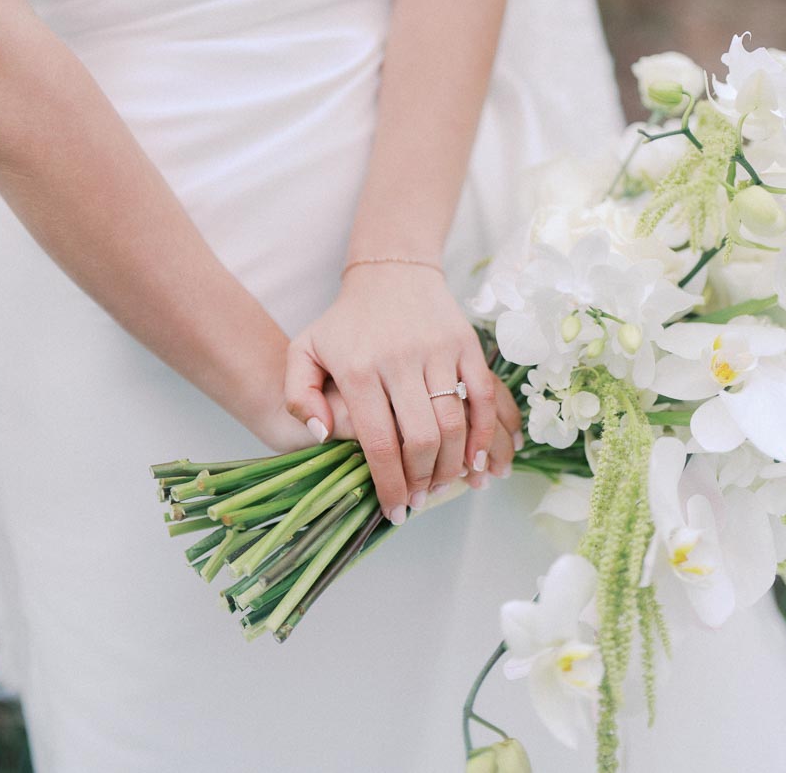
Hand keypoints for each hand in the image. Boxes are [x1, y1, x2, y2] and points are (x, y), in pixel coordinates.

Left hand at [282, 265, 521, 521]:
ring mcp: (437, 350)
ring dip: (454, 465)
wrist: (391, 272)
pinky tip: (480, 461)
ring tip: (445, 486)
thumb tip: (320, 436)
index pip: (379, 442)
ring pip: (454, 423)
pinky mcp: (465, 343)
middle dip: (423, 481)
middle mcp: (399, 360)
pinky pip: (483, 396)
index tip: (395, 512)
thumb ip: (299, 394)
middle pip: (421, 439)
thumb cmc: (345, 322)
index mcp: (359, 369)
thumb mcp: (304, 350)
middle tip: (419, 501)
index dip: (390, 485)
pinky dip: (486, 434)